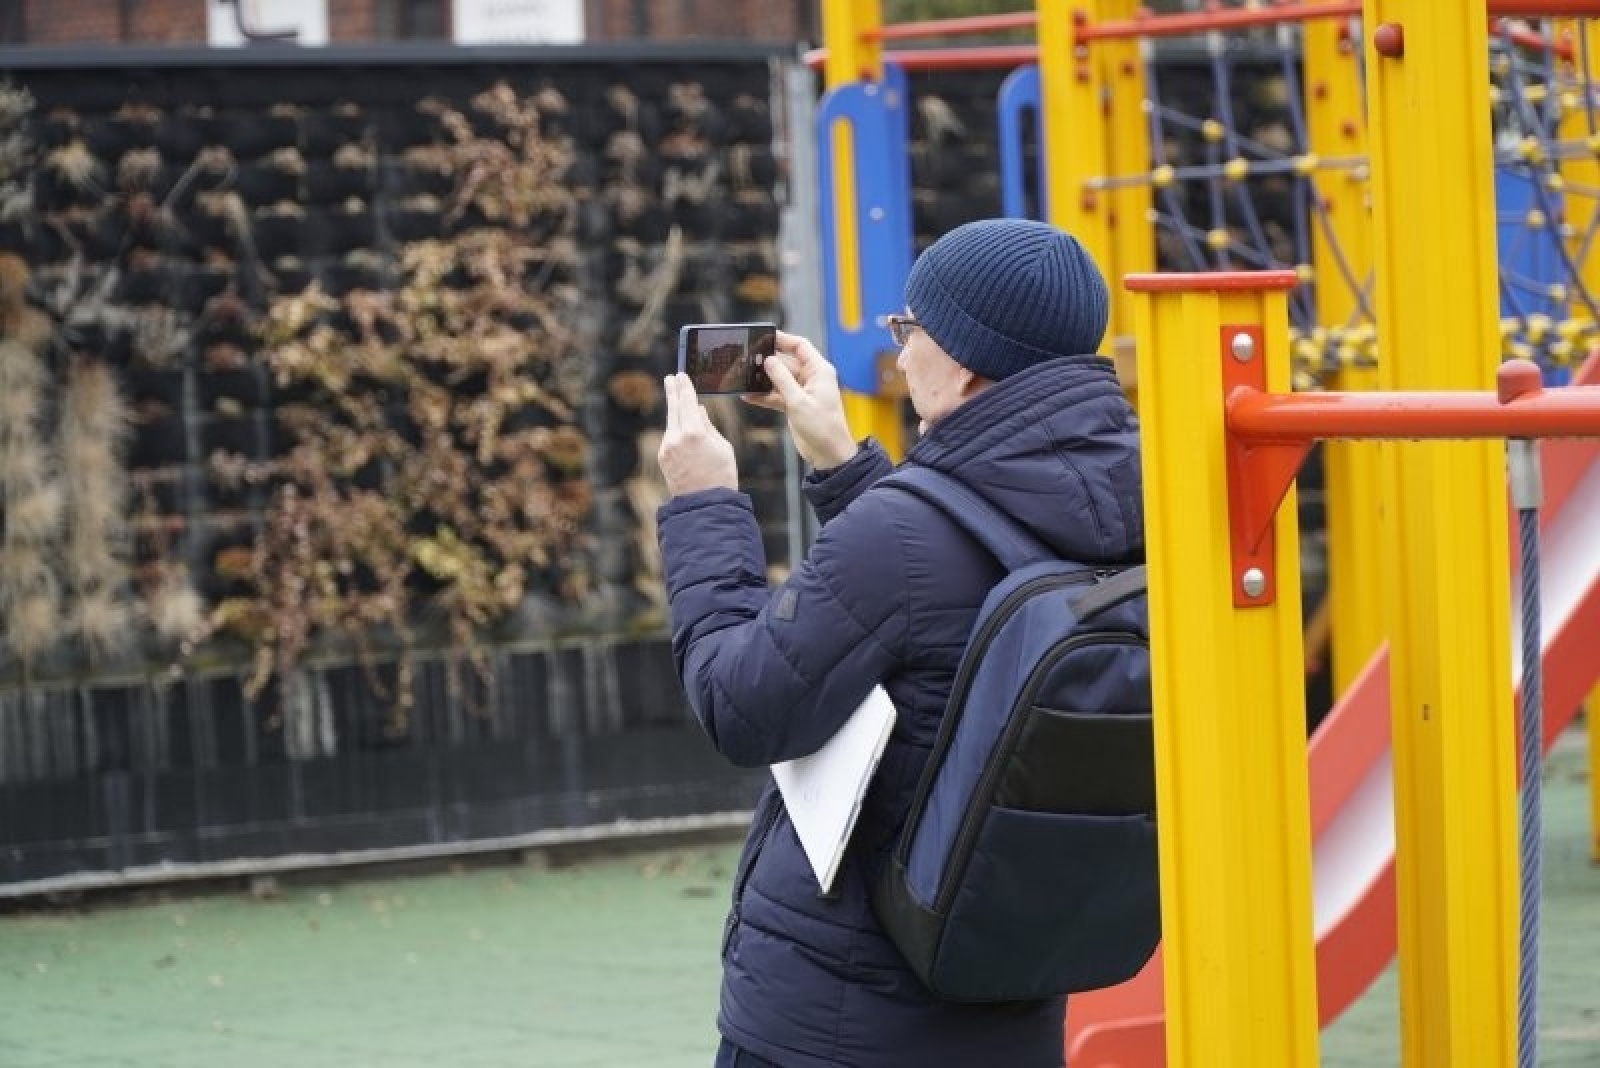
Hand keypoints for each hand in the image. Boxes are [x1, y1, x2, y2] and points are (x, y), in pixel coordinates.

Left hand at [658, 373, 738, 495]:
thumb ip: (708, 425)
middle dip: (672, 391)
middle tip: (670, 377)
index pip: (687, 402)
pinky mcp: (663, 457)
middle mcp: (677, 438)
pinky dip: (676, 430)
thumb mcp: (723, 447)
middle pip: (673, 408)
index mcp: (695, 432)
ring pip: (671, 423)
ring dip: (675, 411)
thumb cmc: (722, 475)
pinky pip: (670, 437)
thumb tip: (697, 410)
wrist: (705, 504)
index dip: (685, 387)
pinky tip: (681, 426)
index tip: (681, 375)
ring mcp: (667, 448)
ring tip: (676, 397)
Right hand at [745, 330, 857, 469]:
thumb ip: (782, 379)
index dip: (783, 339)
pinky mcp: (794, 405)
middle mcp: (811, 378)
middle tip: (748, 360)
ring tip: (744, 379)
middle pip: (786, 361)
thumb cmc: (823, 428)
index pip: (800, 346)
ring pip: (779, 379)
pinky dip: (764, 396)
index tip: (764, 336)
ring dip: (763, 381)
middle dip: (768, 362)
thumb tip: (769, 361)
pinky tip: (748, 396)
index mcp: (819, 371)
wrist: (828, 454)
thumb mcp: (799, 402)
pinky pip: (776, 395)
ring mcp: (802, 391)